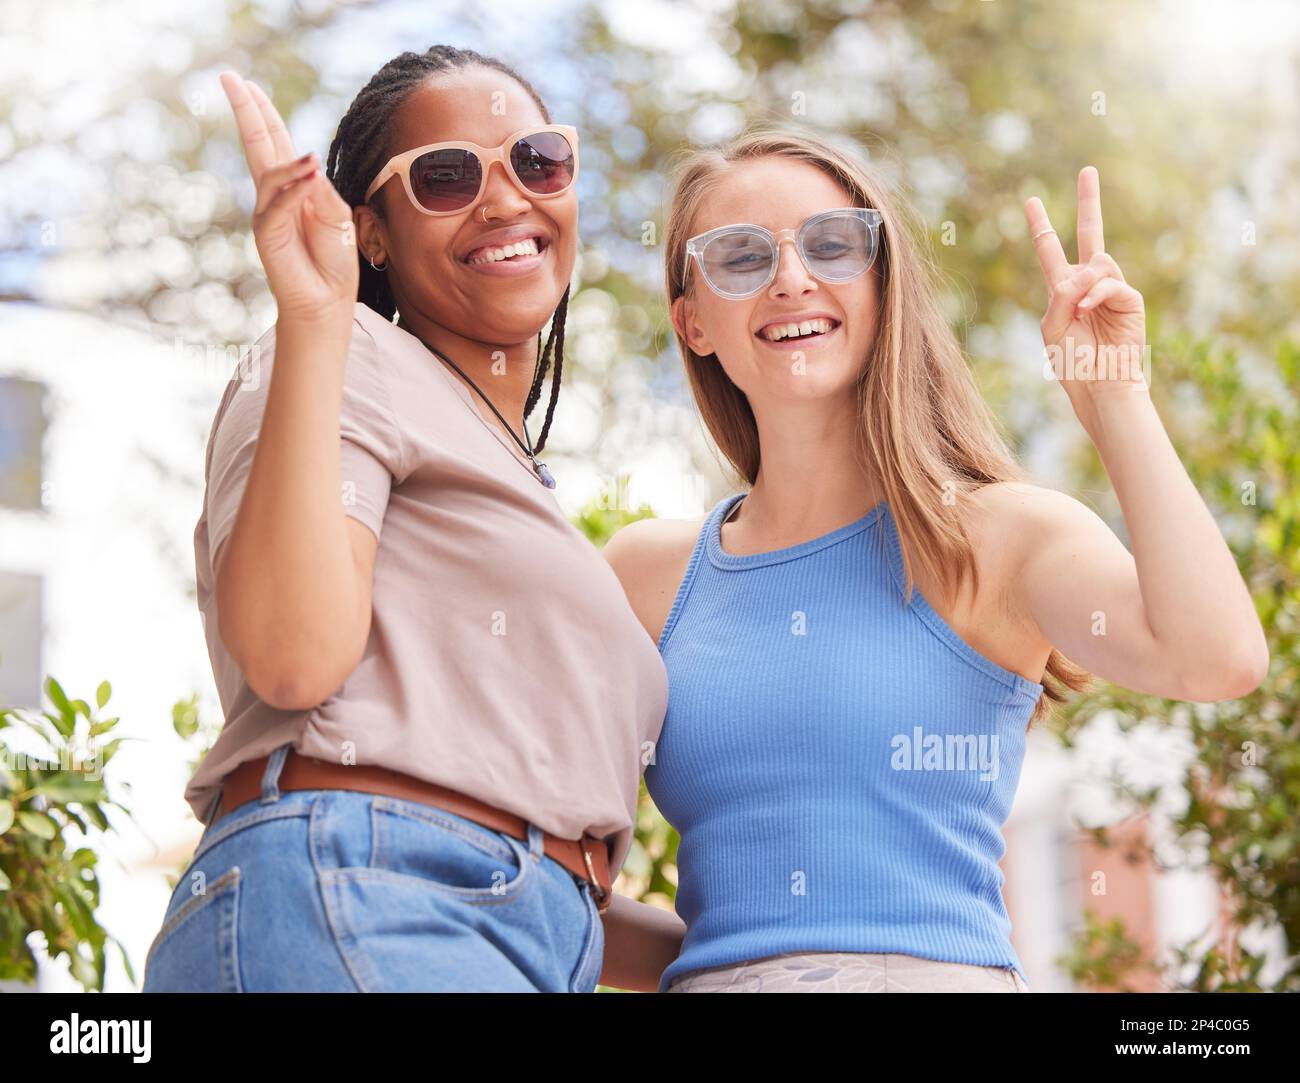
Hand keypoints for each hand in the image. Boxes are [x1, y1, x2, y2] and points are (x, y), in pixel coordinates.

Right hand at [220, 72, 357, 323]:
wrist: (327, 302)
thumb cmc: (333, 261)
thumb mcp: (339, 220)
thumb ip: (324, 193)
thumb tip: (308, 168)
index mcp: (293, 187)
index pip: (275, 143)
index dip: (264, 114)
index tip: (249, 85)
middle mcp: (274, 196)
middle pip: (258, 146)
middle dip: (246, 112)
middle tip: (230, 78)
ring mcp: (268, 215)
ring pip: (270, 174)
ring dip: (286, 158)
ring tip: (300, 147)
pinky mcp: (267, 236)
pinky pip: (278, 207)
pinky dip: (294, 190)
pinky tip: (309, 174)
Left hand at [1025, 167, 1147, 437]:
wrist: (1099, 385)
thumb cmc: (1072, 361)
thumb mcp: (1052, 327)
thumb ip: (1061, 294)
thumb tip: (1091, 269)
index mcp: (1063, 290)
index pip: (1051, 250)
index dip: (1041, 226)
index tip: (1029, 201)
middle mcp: (1088, 284)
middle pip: (1090, 234)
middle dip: (1089, 202)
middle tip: (1087, 170)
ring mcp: (1111, 290)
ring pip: (1099, 263)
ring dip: (1085, 284)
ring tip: (1080, 310)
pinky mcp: (1130, 300)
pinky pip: (1112, 283)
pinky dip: (1097, 295)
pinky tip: (1088, 310)